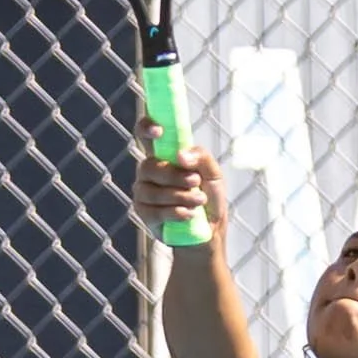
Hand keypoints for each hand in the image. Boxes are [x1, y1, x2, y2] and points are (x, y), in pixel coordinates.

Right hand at [132, 120, 226, 240]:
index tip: (159, 131)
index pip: (144, 133)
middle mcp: (148, 171)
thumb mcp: (214, 174)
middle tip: (196, 182)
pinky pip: (153, 212)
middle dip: (174, 176)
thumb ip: (201, 158)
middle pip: (149, 166)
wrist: (209, 230)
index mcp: (163, 154)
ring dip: (180, 197)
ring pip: (152, 191)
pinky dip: (174, 213)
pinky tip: (189, 215)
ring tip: (199, 202)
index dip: (146, 127)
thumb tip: (180, 156)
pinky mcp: (143, 214)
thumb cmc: (209, 196)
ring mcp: (143, 192)